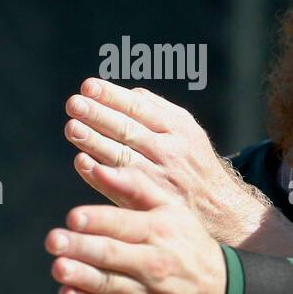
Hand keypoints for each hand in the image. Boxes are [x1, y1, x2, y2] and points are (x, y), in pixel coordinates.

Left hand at [47, 189, 227, 293]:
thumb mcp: (173, 213)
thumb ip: (134, 187)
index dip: (97, 220)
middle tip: (55, 240)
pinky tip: (67, 293)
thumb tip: (96, 167)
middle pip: (110, 254)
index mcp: (160, 232)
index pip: (123, 224)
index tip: (74, 217)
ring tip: (59, 267)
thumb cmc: (187, 247)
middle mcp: (154, 264)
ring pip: (105, 284)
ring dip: (78, 276)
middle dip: (80, 246)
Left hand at [64, 79, 269, 243]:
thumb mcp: (189, 132)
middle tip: (74, 103)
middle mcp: (169, 150)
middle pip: (128, 129)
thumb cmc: (194, 163)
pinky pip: (121, 185)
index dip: (112, 96)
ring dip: (95, 142)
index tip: (88, 87)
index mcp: (178, 128)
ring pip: (122, 155)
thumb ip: (160, 112)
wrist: (220, 207)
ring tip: (72, 128)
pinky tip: (83, 162)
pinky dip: (100, 174)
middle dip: (99, 115)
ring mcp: (159, 176)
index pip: (140, 107)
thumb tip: (127, 93)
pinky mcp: (150, 200)